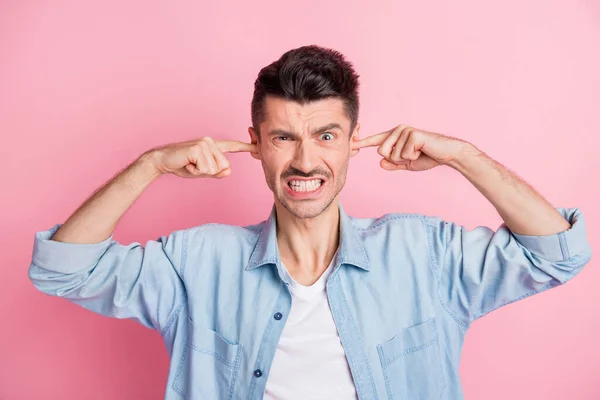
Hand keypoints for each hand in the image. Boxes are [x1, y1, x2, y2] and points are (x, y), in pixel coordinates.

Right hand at [149, 137, 256, 178]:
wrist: (163, 161)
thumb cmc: (183, 166)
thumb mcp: (202, 172)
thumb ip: (217, 172)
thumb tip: (229, 171)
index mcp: (213, 146)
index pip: (232, 146)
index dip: (246, 147)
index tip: (257, 146)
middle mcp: (210, 142)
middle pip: (224, 166)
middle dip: (209, 172)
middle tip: (194, 166)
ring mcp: (204, 143)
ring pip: (215, 168)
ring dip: (201, 171)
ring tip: (190, 164)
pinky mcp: (198, 148)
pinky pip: (205, 168)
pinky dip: (195, 171)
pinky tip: (187, 163)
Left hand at [352, 124, 471, 170]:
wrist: (446, 155)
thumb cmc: (428, 157)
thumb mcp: (407, 163)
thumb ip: (393, 164)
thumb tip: (380, 163)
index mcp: (395, 136)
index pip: (376, 141)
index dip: (363, 142)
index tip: (351, 143)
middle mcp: (398, 130)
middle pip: (382, 151)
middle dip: (396, 160)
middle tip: (412, 155)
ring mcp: (405, 130)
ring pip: (393, 154)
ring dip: (406, 158)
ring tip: (418, 152)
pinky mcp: (412, 133)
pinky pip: (403, 153)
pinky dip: (413, 156)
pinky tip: (422, 149)